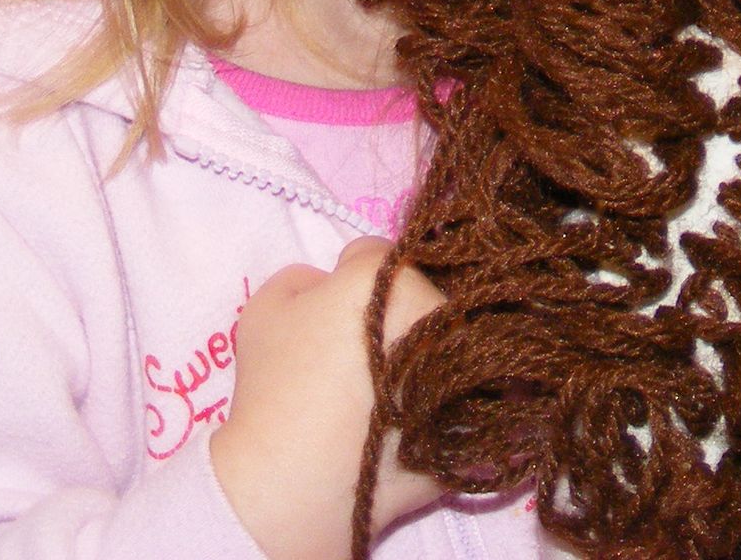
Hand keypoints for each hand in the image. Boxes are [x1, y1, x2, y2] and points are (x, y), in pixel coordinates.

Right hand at [211, 237, 445, 559]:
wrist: (291, 484)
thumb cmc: (274, 390)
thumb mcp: (265, 309)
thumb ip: (304, 278)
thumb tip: (331, 282)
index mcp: (389, 278)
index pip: (375, 255)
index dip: (348, 280)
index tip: (333, 311)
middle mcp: (438, 314)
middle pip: (422, 295)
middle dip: (398, 314)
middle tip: (367, 354)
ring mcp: (464, 367)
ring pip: (452, 341)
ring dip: (432, 353)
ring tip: (393, 389)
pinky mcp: (475, 419)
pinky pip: (465, 394)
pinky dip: (446, 401)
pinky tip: (411, 421)